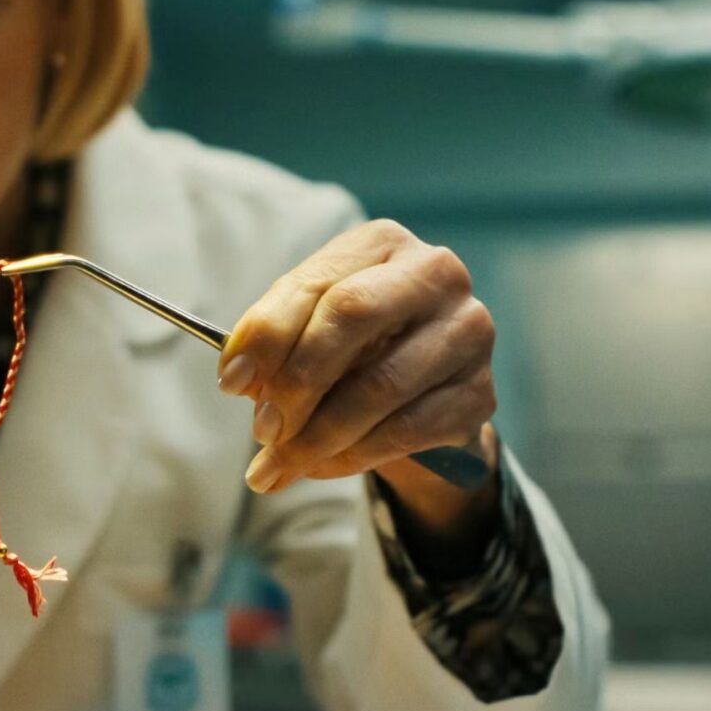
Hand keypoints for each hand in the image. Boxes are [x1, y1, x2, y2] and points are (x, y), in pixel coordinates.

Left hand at [218, 220, 498, 540]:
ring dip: (316, 436)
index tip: (231, 383)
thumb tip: (239, 376)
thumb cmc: (351, 349)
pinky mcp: (479, 393)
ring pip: (379, 385)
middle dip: (296, 381)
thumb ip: (273, 340)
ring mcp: (468, 332)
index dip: (267, 335)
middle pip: (353, 316)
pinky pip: (405, 431)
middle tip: (261, 430)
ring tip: (277, 465)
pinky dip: (352, 456)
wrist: (421, 395)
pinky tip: (318, 467)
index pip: (316, 283)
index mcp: (382, 242)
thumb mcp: (306, 330)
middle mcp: (436, 274)